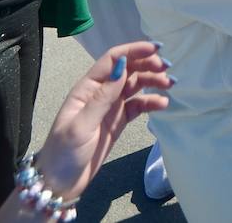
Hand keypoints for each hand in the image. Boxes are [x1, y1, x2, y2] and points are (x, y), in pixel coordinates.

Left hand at [32, 42, 172, 199]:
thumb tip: (122, 66)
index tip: (155, 49)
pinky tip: (163, 103)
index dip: (133, 51)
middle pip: (127, 70)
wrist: (61, 182)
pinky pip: (138, 106)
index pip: (112, 60)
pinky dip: (151, 102)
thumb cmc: (64, 152)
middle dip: (147, 64)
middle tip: (167, 68)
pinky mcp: (119, 122)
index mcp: (87, 88)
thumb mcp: (82, 125)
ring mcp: (111, 107)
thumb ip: (103, 96)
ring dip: (153, 81)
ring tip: (170, 84)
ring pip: (136, 86)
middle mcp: (101, 92)